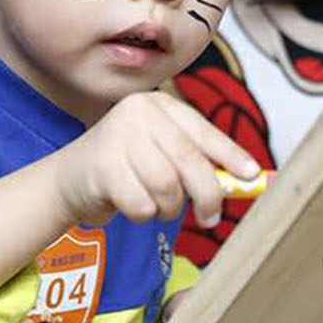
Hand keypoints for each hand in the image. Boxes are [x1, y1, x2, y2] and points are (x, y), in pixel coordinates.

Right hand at [54, 91, 258, 230]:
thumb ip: (198, 162)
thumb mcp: (162, 154)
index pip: (202, 131)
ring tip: (154, 202)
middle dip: (208, 196)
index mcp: (156, 104)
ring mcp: (117, 136)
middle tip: (211, 218)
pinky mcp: (102, 167)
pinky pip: (143, 205)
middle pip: (190, 162)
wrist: (70, 179)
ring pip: (168, 187)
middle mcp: (136, 112)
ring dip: (168, 208)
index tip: (252, 176)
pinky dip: (143, 214)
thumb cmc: (127, 167)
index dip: (230, 154)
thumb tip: (245, 180)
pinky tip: (129, 202)